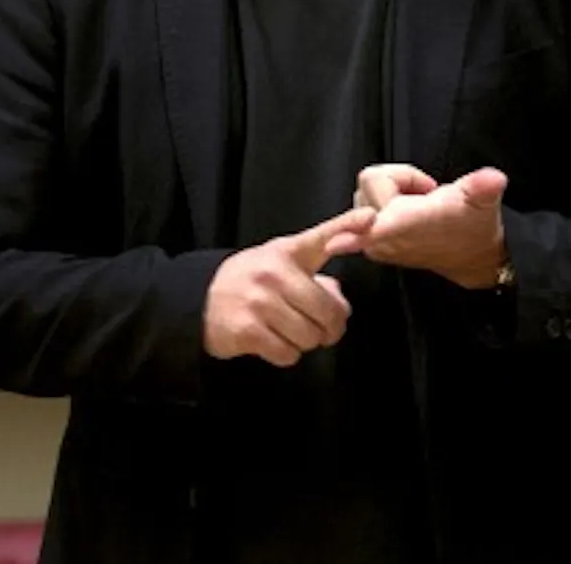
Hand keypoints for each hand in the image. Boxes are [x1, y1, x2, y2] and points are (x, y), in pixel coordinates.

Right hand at [203, 206, 375, 367]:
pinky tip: (273, 340)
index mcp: (288, 252)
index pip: (323, 236)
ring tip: (290, 331)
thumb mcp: (280, 265)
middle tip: (322, 329)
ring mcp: (260, 302)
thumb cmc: (250, 280)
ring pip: (310, 337)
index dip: (348, 225)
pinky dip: (286, 353)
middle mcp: (275, 274)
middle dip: (330, 328)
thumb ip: (316, 279)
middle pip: (328, 312)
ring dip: (305, 342)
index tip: (371, 216)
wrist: (199, 297)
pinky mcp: (248, 330)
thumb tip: (340, 306)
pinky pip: (288, 354)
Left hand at [353, 164, 509, 288]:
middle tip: (425, 191)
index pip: (375, 228)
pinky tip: (405, 208)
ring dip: (389, 189)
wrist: (472, 254)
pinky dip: (381, 200)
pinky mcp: (370, 241)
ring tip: (417, 201)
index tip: (334, 243)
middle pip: (370, 181)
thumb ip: (483, 187)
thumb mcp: (483, 201)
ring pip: (364, 189)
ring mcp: (374, 241)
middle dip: (398, 178)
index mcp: (407, 226)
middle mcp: (384, 237)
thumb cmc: (473, 224)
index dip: (357, 232)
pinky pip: (361, 204)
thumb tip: (493, 179)